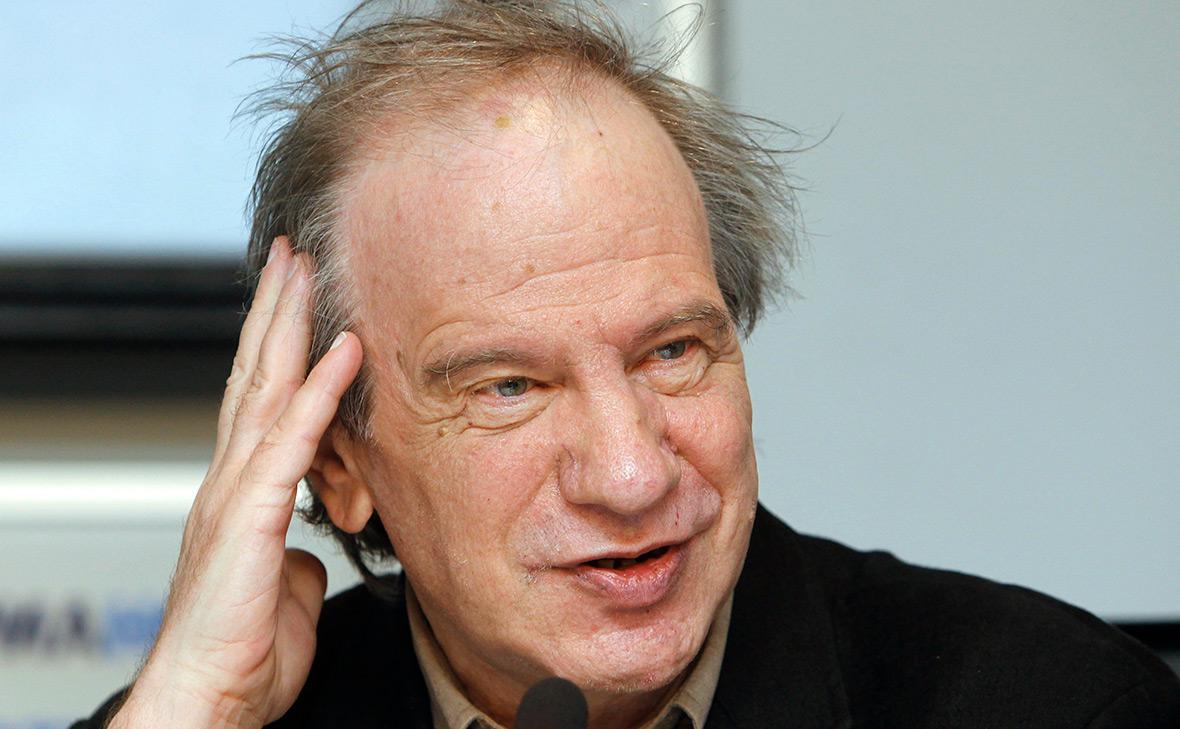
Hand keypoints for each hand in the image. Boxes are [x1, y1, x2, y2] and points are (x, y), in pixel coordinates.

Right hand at [109, 238, 362, 728]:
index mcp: (241, 492)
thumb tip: (308, 539)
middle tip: (293, 253)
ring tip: (305, 269)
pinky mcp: (250, 516)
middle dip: (275, 311)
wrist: (206, 699)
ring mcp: (236, 492)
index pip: (259, 400)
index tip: (294, 298)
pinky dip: (321, 391)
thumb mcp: (281, 585)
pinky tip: (345, 350)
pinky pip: (293, 440)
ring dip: (288, 325)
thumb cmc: (239, 652)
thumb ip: (293, 547)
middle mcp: (232, 479)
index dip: (276, 346)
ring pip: (265, 389)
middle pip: (255, 375)